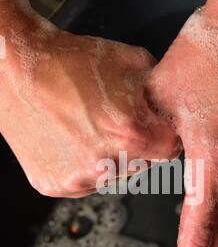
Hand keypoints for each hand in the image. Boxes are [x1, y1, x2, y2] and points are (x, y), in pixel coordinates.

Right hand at [0, 0, 178, 197]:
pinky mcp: (56, 185)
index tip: (155, 129)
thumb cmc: (70, 62)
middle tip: (114, 124)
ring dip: (111, 159)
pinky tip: (72, 142)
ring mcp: (78, 179)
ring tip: (89, 130)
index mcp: (129, 134)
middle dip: (137, 147)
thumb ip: (161, 94)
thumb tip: (173, 110)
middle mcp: (104, 164)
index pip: (169, 151)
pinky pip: (86, 182)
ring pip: (114, 176)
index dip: (164, 136)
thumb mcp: (132, 63)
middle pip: (142, 166)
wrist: (16, 68)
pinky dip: (84, 166)